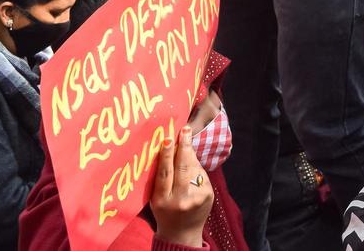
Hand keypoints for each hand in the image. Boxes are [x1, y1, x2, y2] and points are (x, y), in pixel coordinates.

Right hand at [150, 126, 213, 247]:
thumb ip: (160, 178)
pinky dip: (197, 167)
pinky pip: (202, 174)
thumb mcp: (156, 198)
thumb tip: (169, 147)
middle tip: (185, 129)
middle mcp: (180, 199)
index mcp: (161, 200)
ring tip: (186, 145)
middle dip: (184, 146)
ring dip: (190, 155)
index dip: (167, 155)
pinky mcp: (208, 195)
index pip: (164, 174)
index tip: (168, 139)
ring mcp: (196, 197)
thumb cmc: (165, 211)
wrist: (181, 234)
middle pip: (183, 167)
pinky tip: (192, 168)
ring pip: (194, 167)